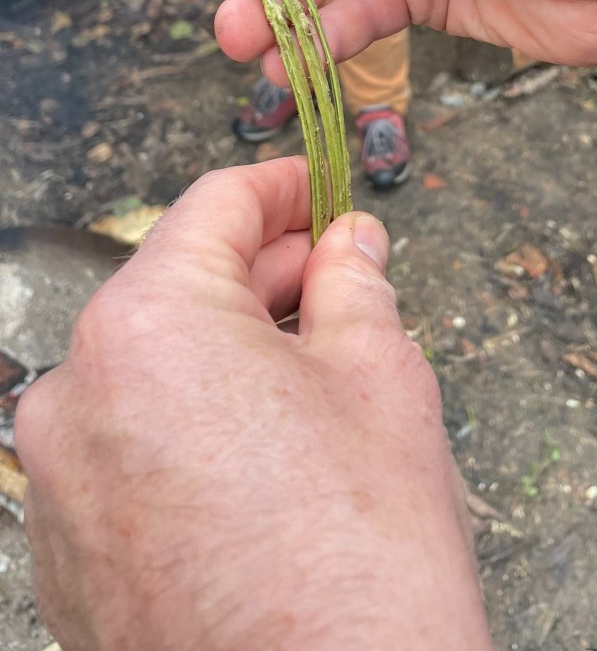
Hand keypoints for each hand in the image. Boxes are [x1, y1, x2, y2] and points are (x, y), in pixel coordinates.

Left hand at [15, 158, 488, 650]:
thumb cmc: (361, 561)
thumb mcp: (381, 379)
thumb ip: (355, 285)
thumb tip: (349, 243)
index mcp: (146, 325)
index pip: (213, 209)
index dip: (280, 189)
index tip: (320, 189)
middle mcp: (77, 393)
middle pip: (175, 289)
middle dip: (261, 275)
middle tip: (335, 271)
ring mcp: (62, 482)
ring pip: (151, 372)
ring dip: (227, 352)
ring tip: (311, 364)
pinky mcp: (68, 555)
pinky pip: (129, 448)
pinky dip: (190, 425)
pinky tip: (263, 448)